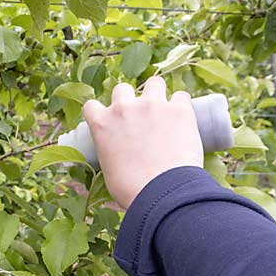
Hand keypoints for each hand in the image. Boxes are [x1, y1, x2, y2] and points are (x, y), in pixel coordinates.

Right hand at [81, 76, 203, 209]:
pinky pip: (181, 96)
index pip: (91, 106)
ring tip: (165, 110)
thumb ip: (110, 151)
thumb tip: (119, 153)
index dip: (102, 112)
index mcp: (102, 124)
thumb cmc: (132, 190)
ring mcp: (152, 106)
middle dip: (130, 100)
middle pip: (122, 89)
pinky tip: (183, 118)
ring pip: (155, 83)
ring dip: (158, 94)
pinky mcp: (179, 110)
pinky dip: (182, 105)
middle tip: (140, 117)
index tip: (110, 120)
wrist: (161, 193)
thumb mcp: (108, 169)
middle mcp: (124, 108)